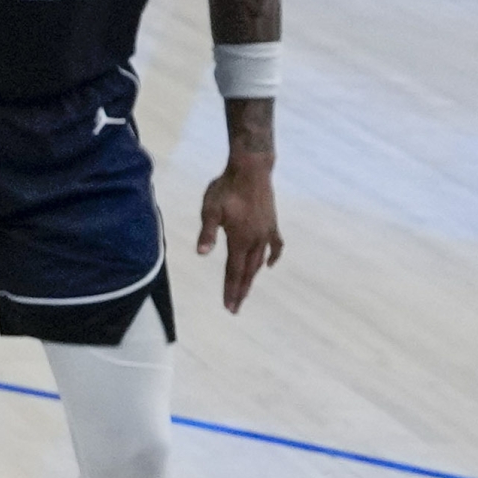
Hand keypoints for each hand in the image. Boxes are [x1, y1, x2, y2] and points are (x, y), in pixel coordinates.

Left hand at [194, 157, 283, 310]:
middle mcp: (256, 240)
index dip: (231, 290)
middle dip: (241, 290)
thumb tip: (202, 253)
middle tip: (235, 308)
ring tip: (246, 290)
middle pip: (248, 271)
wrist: (251, 169)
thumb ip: (207, 232)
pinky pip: (275, 245)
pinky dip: (272, 256)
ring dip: (252, 277)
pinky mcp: (271, 223)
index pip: (234, 272)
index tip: (230, 308)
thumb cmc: (226, 188)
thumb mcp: (210, 209)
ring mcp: (266, 232)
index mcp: (240, 240)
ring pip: (260, 261)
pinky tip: (269, 264)